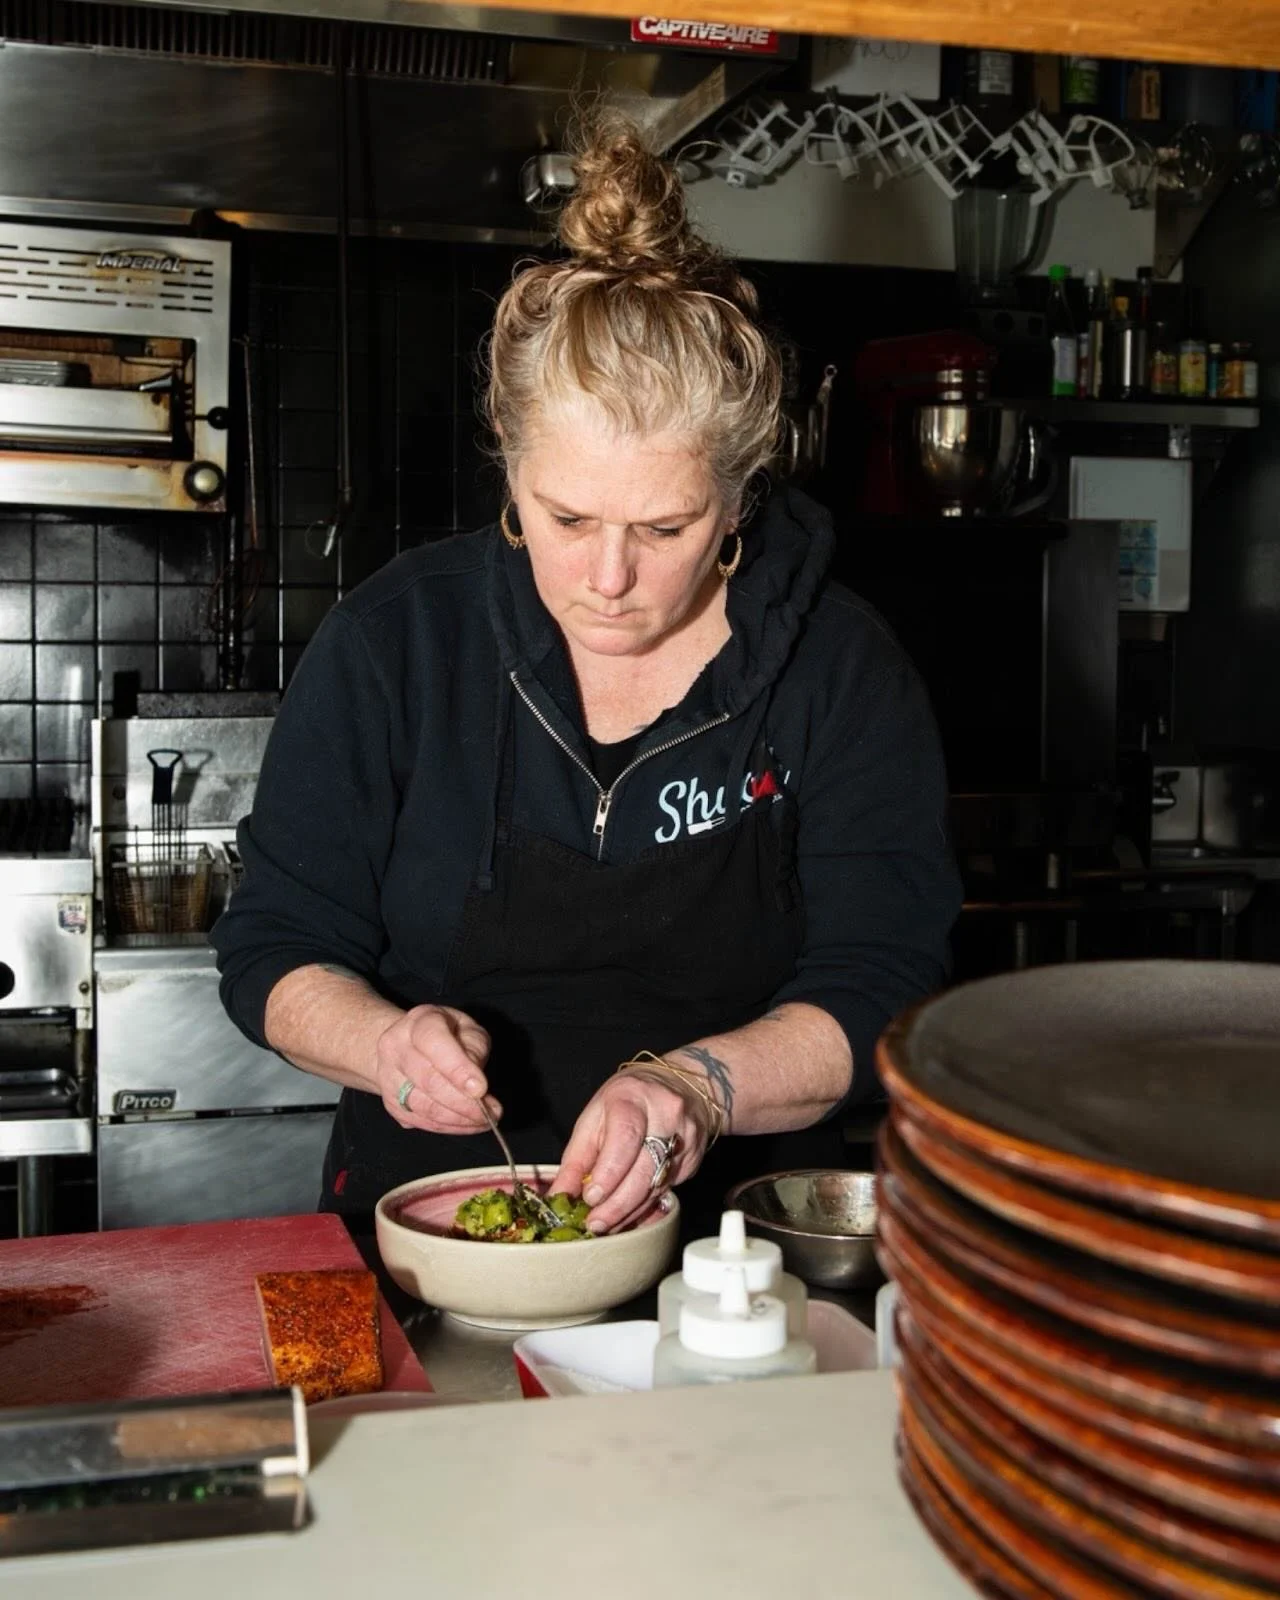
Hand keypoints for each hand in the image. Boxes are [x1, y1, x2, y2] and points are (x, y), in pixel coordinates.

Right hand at [374, 1005, 494, 1133]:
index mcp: (419, 1022)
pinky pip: (421, 1121)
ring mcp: (388, 1076)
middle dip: (464, 1102)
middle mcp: (396, 1047)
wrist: (405, 1043)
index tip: (481, 1089)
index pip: (435, 1044)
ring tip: (484, 1120)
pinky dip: (448, 1127)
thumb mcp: (467, 1028)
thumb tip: (475, 1083)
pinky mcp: (391, 1102)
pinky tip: (468, 1125)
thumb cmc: (445, 1034)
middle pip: (429, 1081)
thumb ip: (473, 1048)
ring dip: (458, 1119)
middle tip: (491, 1112)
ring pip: (424, 1106)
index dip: (458, 1069)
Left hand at [552, 1073, 711, 1234]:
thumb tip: (560, 1194)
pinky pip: (666, 1191)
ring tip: (605, 1223)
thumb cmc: (629, 1101)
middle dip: (617, 1203)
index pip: (625, 1137)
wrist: (677, 1087)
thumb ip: (576, 1158)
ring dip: (628, 1211)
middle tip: (594, 1222)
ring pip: (657, 1186)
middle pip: (644, 1169)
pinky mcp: (693, 1160)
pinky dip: (643, 1207)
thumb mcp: (594, 1117)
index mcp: (634, 1097)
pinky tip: (626, 1213)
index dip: (608, 1173)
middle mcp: (666, 1115)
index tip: (590, 1197)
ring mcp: (686, 1138)